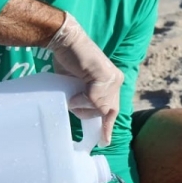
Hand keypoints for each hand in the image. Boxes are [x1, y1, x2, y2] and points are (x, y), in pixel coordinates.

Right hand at [47, 12, 121, 146]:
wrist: (65, 41)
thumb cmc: (68, 61)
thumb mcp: (79, 85)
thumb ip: (86, 97)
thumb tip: (86, 114)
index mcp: (113, 82)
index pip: (114, 108)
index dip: (108, 125)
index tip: (104, 141)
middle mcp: (116, 80)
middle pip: (107, 111)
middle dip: (92, 115)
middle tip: (81, 113)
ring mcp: (112, 79)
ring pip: (100, 108)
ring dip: (82, 106)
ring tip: (73, 94)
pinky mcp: (104, 77)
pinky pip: (93, 101)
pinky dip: (80, 100)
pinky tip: (74, 92)